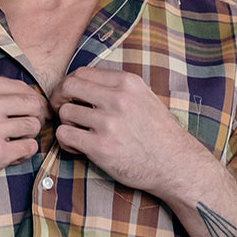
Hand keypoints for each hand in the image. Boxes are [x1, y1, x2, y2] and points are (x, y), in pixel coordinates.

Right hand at [0, 72, 48, 194]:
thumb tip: (22, 93)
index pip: (22, 86)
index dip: (31, 99)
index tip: (30, 110)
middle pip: (33, 104)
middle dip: (35, 116)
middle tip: (27, 126)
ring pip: (33, 126)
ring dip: (29, 135)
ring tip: (16, 141)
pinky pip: (29, 148)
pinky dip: (24, 152)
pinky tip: (12, 155)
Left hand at [50, 66, 199, 195]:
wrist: (175, 165)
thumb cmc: (159, 134)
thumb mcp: (144, 98)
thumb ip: (117, 88)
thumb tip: (84, 83)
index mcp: (127, 83)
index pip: (82, 72)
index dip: (70, 85)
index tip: (72, 98)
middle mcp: (118, 99)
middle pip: (68, 86)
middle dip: (61, 99)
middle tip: (66, 113)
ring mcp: (109, 123)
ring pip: (65, 112)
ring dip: (66, 124)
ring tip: (79, 135)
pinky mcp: (101, 147)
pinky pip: (65, 135)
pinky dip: (66, 142)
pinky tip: (79, 148)